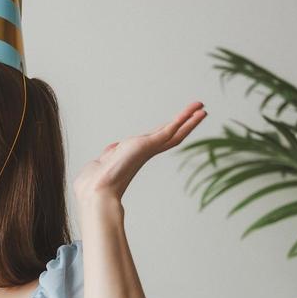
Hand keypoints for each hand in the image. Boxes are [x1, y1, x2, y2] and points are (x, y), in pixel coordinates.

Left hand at [73, 101, 207, 214]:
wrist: (96, 190)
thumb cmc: (94, 182)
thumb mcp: (102, 161)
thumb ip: (109, 153)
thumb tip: (112, 149)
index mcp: (135, 154)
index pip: (157, 138)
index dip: (169, 129)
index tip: (178, 121)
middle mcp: (145, 152)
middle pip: (171, 134)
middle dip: (185, 123)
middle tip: (199, 111)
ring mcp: (148, 149)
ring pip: (174, 132)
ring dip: (189, 119)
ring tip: (202, 108)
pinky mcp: (148, 146)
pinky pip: (169, 131)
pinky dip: (182, 120)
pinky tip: (194, 112)